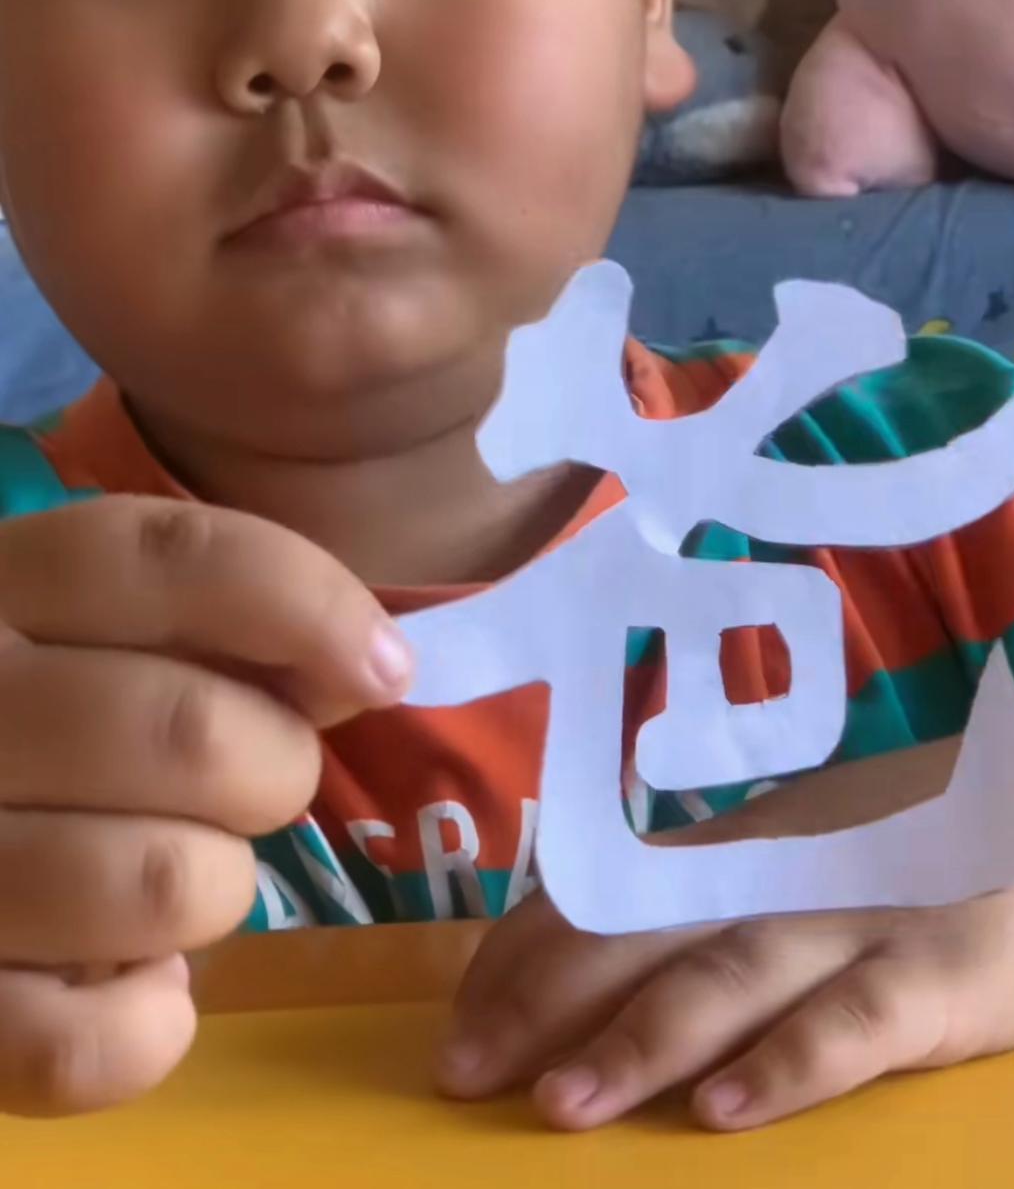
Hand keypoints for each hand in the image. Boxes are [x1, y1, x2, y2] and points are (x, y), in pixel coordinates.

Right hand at [0, 495, 411, 1116]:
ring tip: (174, 877)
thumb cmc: (38, 728)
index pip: (170, 557)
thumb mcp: (94, 632)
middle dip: (274, 771)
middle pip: (193, 733)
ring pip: (162, 885)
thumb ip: (208, 622)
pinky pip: (83, 1046)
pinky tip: (137, 985)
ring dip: (216, 891)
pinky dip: (148, 1028)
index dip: (307, 605)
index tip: (384, 668)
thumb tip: (363, 667)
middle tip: (253, 789)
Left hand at [436, 743, 1013, 1130]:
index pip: (599, 899)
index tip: (453, 1028)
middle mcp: (771, 878)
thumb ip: (689, 904)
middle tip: (465, 1074)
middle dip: (547, 1004)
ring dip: (643, 1039)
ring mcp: (851, 922)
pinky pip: (850, 1024)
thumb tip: (554, 964)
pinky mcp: (932, 973)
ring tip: (564, 1104)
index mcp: (724, 851)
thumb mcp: (781, 860)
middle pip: (643, 936)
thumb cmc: (888, 854)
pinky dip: (785, 1065)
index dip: (520, 962)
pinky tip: (724, 1111)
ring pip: (731, 979)